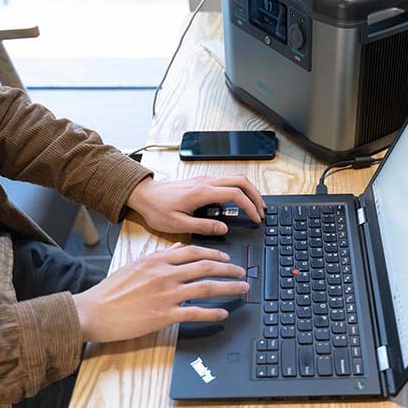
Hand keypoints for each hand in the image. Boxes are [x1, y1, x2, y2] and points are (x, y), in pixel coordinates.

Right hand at [72, 244, 246, 341]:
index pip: (193, 252)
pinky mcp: (164, 315)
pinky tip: (223, 313)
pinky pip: (195, 312)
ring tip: (242, 289)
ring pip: (206, 287)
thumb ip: (160, 255)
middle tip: (243, 273)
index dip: (215, 255)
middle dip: (229, 270)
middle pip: (205, 267)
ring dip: (228, 288)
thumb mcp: (135, 265)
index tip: (227, 259)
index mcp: (157, 260)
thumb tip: (178, 247)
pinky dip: (213, 312)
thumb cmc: (111, 290)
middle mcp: (165, 274)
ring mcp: (166, 294)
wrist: (93, 311)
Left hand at [127, 175, 264, 234]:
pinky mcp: (203, 182)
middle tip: (262, 211)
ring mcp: (205, 180)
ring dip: (249, 191)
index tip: (256, 218)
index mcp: (201, 192)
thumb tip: (223, 229)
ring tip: (256, 207)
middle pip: (241, 181)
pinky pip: (227, 181)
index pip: (235, 194)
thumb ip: (203, 226)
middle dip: (256, 195)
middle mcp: (206, 182)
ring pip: (235, 178)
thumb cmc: (157, 209)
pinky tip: (240, 202)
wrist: (144, 195)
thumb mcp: (178, 224)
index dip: (249, 206)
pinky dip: (239, 190)